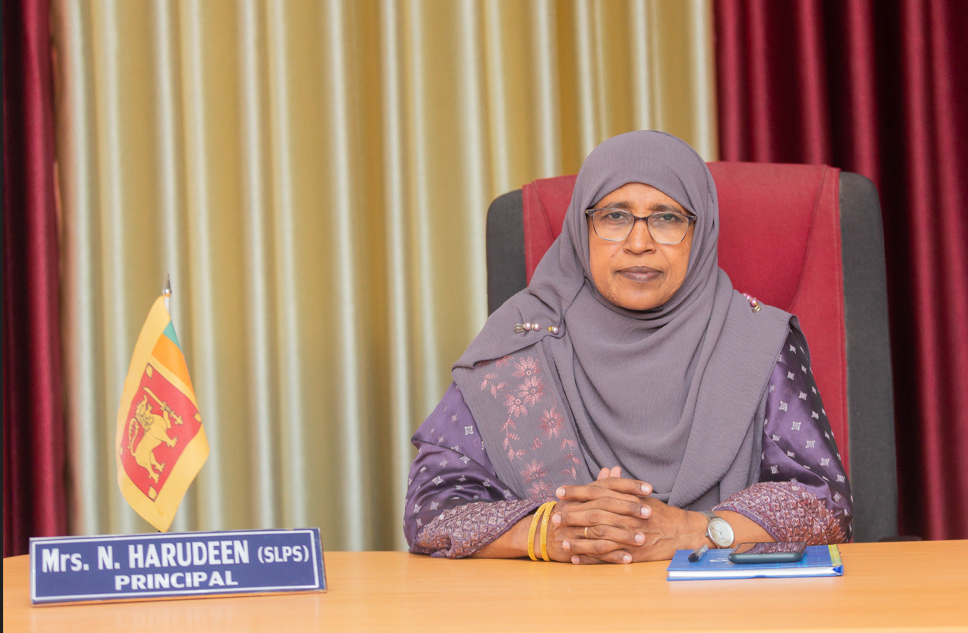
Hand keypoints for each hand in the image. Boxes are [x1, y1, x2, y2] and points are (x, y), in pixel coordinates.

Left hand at [554, 468, 707, 564]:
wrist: (681, 532)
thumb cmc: (659, 513)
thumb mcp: (640, 495)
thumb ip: (621, 485)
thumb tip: (608, 471)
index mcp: (626, 499)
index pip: (597, 492)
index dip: (576, 491)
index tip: (559, 492)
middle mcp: (626, 515)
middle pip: (594, 514)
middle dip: (572, 515)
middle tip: (555, 517)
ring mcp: (629, 535)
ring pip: (599, 537)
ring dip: (578, 540)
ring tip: (562, 540)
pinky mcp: (632, 553)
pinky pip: (607, 556)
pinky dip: (590, 558)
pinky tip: (576, 558)